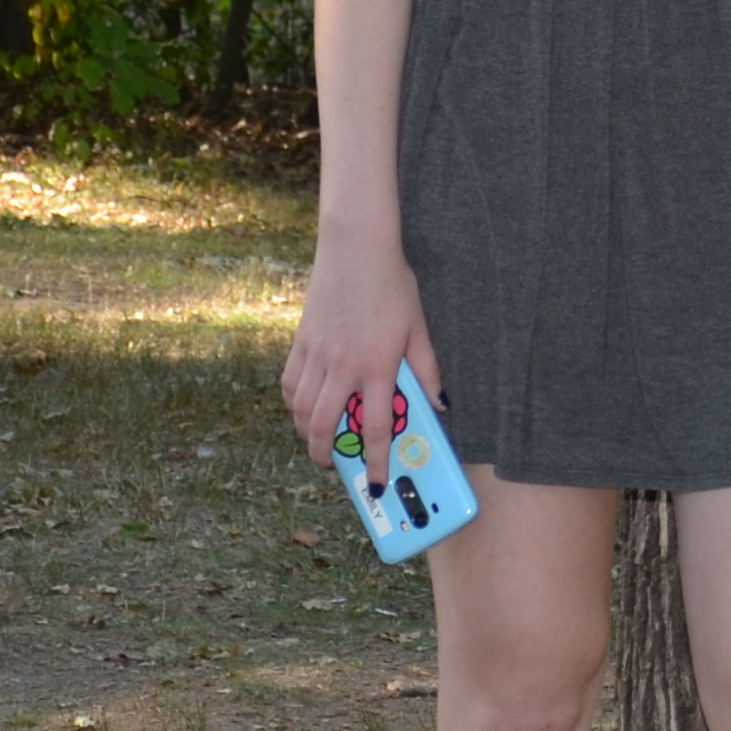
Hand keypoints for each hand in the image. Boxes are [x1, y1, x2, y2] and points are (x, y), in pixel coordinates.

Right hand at [283, 230, 442, 470]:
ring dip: (308, 433)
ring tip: (319, 441)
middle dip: (327, 455)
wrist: (355, 248)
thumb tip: (439, 404)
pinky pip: (291, 384)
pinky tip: (304, 408)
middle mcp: (343, 365)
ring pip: (302, 409)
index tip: (375, 481)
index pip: (375, 427)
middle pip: (325, 426)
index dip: (375, 461)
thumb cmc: (392, 286)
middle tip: (335, 465)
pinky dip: (294, 404)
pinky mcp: (301, 341)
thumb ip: (428, 370)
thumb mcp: (418, 328)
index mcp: (377, 366)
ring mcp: (317, 354)